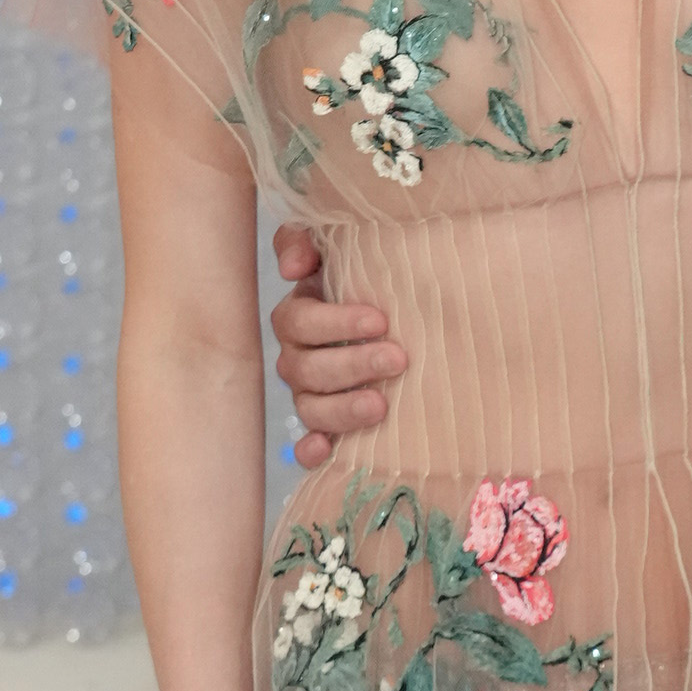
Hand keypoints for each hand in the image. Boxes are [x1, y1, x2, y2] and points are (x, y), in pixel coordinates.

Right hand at [271, 218, 406, 467]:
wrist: (400, 310)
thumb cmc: (369, 275)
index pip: (299, 321)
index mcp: (300, 316)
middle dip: (352, 365)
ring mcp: (312, 395)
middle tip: (398, 359)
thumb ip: (306, 239)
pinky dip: (312, 450)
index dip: (335, 323)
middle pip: (306, 369)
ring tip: (381, 406)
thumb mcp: (338, 244)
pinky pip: (308, 443)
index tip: (381, 320)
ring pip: (310, 408)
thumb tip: (292, 269)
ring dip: (342, 410)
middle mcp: (300, 358)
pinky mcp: (329, 426)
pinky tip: (327, 451)